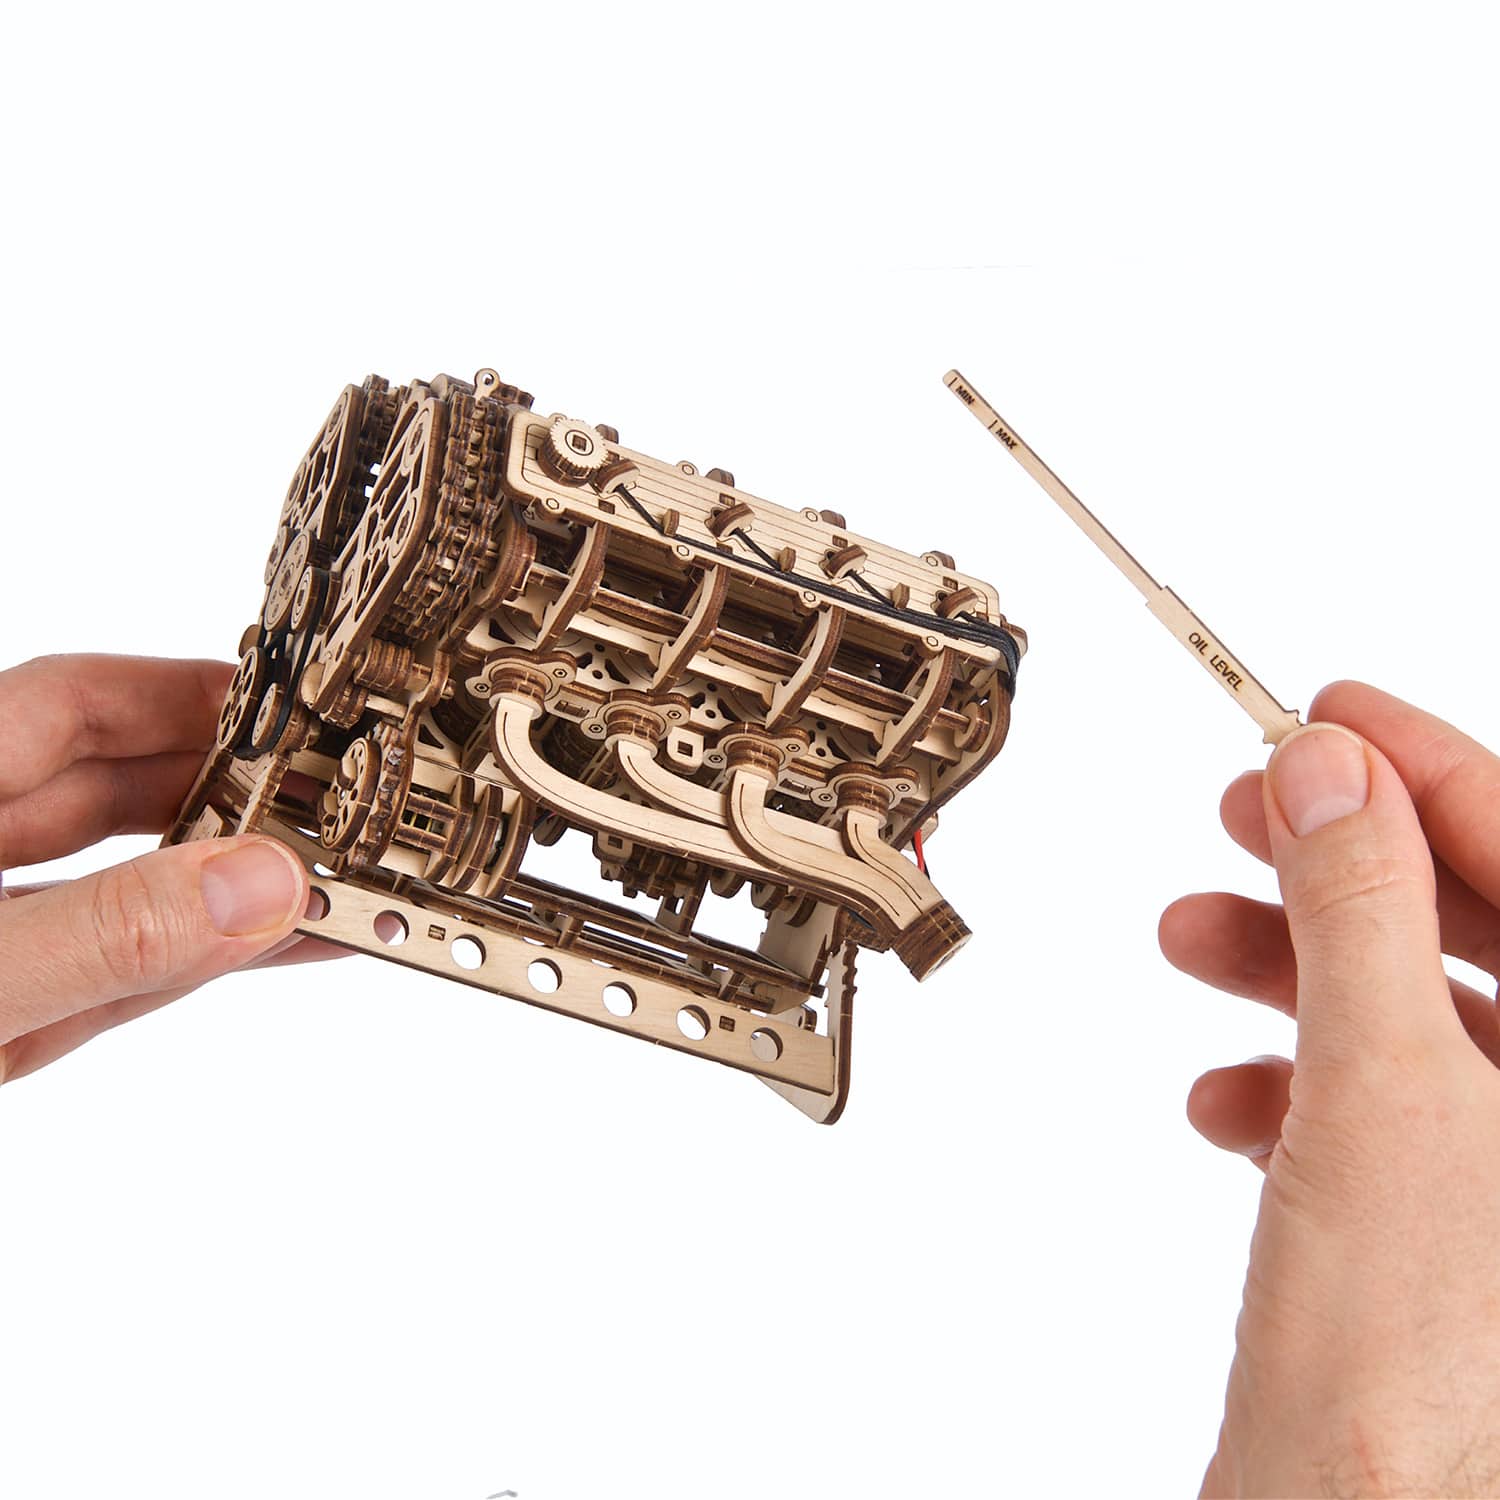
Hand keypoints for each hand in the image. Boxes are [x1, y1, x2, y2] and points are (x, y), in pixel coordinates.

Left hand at [0, 654, 330, 1085]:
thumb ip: (107, 932)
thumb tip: (257, 884)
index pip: (75, 707)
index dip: (191, 696)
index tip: (298, 710)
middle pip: (117, 793)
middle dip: (239, 792)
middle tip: (344, 800)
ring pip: (130, 892)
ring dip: (238, 886)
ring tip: (340, 878)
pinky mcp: (8, 1020)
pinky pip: (121, 974)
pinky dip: (205, 960)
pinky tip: (285, 944)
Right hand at [1161, 682, 1499, 1495]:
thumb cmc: (1415, 1370)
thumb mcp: (1381, 1086)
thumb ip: (1358, 905)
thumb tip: (1327, 770)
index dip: (1433, 765)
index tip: (1330, 711)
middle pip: (1481, 926)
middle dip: (1347, 863)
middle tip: (1245, 807)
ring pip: (1419, 1009)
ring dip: (1296, 967)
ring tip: (1192, 935)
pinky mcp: (1461, 1224)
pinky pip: (1384, 1101)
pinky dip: (1295, 1077)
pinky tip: (1226, 1093)